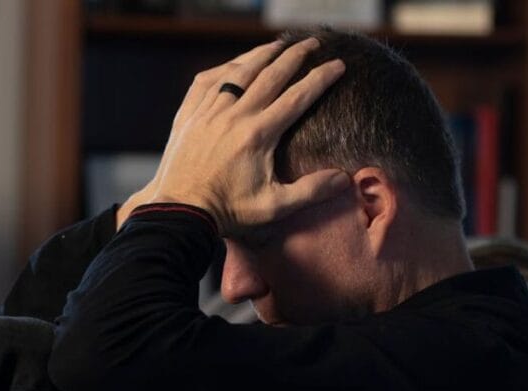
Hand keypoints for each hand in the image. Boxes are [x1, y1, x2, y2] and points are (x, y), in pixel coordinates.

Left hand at [146, 38, 350, 236]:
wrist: (181, 212)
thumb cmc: (228, 211)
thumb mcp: (274, 207)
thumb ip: (310, 191)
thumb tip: (345, 179)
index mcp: (258, 135)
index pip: (298, 96)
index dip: (321, 78)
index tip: (338, 65)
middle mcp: (234, 116)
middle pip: (271, 74)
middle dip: (296, 55)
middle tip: (314, 43)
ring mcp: (209, 112)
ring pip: (238, 72)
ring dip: (261, 54)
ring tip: (279, 45)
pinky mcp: (189, 115)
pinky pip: (207, 81)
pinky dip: (225, 68)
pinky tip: (236, 64)